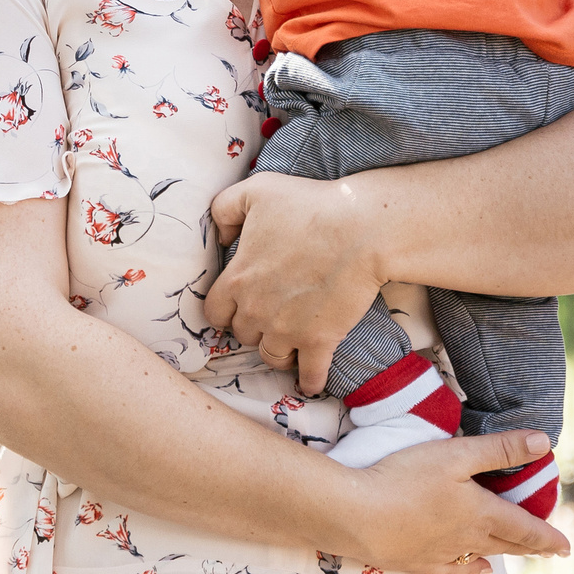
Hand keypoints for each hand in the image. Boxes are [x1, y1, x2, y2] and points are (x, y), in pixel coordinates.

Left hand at [205, 171, 385, 394]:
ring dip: (276, 352)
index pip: (214, 311)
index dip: (223, 310)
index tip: (234, 308)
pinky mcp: (320, 341)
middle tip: (266, 318)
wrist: (360, 230)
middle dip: (251, 327)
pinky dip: (309, 381)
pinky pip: (309, 373)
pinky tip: (310, 382)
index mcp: (238, 279)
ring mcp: (288, 330)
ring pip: (270, 356)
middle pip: (242, 334)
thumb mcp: (255, 191)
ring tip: (286, 344)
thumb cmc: (308, 206)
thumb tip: (220, 237)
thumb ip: (224, 209)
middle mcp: (256, 311)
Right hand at [334, 432, 569, 573]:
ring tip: (514, 556)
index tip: (566, 548)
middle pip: (508, 545)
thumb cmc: (405, 478)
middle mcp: (469, 540)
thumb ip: (499, 449)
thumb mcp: (455, 455)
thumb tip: (544, 443)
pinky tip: (476, 569)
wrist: (356, 514)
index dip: (548, 537)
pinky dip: (470, 571)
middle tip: (550, 552)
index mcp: (482, 515)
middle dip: (532, 548)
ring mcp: (442, 554)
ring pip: (482, 557)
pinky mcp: (416, 562)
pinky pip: (452, 570)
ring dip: (502, 556)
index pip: (526, 529)